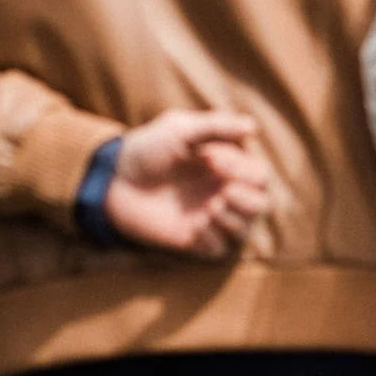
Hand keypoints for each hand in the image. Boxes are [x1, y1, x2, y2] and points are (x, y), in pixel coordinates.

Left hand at [105, 110, 271, 258]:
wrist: (114, 180)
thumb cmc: (148, 149)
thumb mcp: (180, 130)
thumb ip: (216, 126)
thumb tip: (254, 127)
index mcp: (229, 166)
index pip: (259, 174)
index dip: (243, 170)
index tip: (212, 160)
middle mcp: (225, 192)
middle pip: (261, 204)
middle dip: (248, 200)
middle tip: (223, 193)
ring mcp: (211, 218)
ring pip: (245, 228)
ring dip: (233, 219)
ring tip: (208, 209)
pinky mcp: (194, 240)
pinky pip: (219, 249)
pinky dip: (212, 238)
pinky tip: (193, 227)